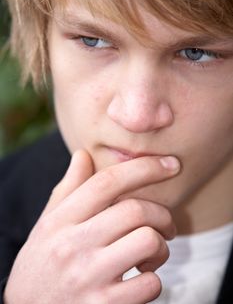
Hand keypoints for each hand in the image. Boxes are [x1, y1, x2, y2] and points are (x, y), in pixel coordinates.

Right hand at [4, 150, 179, 303]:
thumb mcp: (48, 224)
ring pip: (148, 241)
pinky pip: (150, 284)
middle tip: (165, 224)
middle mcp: (72, 245)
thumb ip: (68, 188)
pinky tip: (141, 280)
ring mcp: (88, 277)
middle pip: (135, 210)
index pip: (107, 182)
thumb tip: (82, 154)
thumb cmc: (42, 263)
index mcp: (60, 220)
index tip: (170, 164)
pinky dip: (154, 279)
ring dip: (161, 247)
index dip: (144, 167)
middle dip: (162, 214)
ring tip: (152, 254)